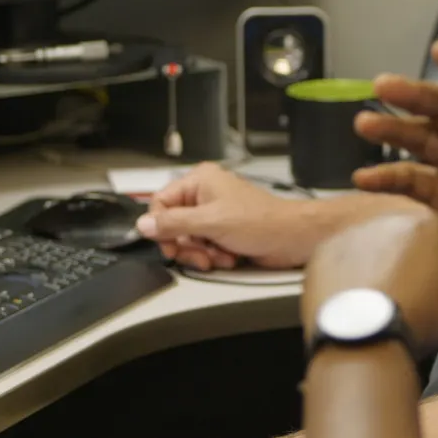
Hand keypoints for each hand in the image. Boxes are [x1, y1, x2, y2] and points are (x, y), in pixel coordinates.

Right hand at [136, 164, 323, 269]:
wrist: (293, 238)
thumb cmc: (261, 221)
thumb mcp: (211, 222)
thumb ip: (175, 224)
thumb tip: (144, 224)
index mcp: (200, 181)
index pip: (160, 203)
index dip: (161, 226)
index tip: (168, 244)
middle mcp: (205, 195)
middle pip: (173, 225)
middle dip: (186, 245)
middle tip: (198, 256)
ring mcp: (215, 214)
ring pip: (188, 240)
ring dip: (201, 253)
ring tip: (220, 255)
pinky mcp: (224, 232)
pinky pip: (204, 247)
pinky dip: (213, 256)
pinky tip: (229, 256)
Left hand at [303, 211, 437, 357]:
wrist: (360, 338)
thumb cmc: (417, 318)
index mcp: (431, 226)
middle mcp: (391, 219)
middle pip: (415, 237)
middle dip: (424, 257)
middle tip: (427, 283)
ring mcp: (353, 234)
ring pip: (378, 245)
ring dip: (386, 261)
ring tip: (389, 292)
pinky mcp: (324, 253)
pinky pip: (346, 260)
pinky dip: (353, 274)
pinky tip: (359, 297)